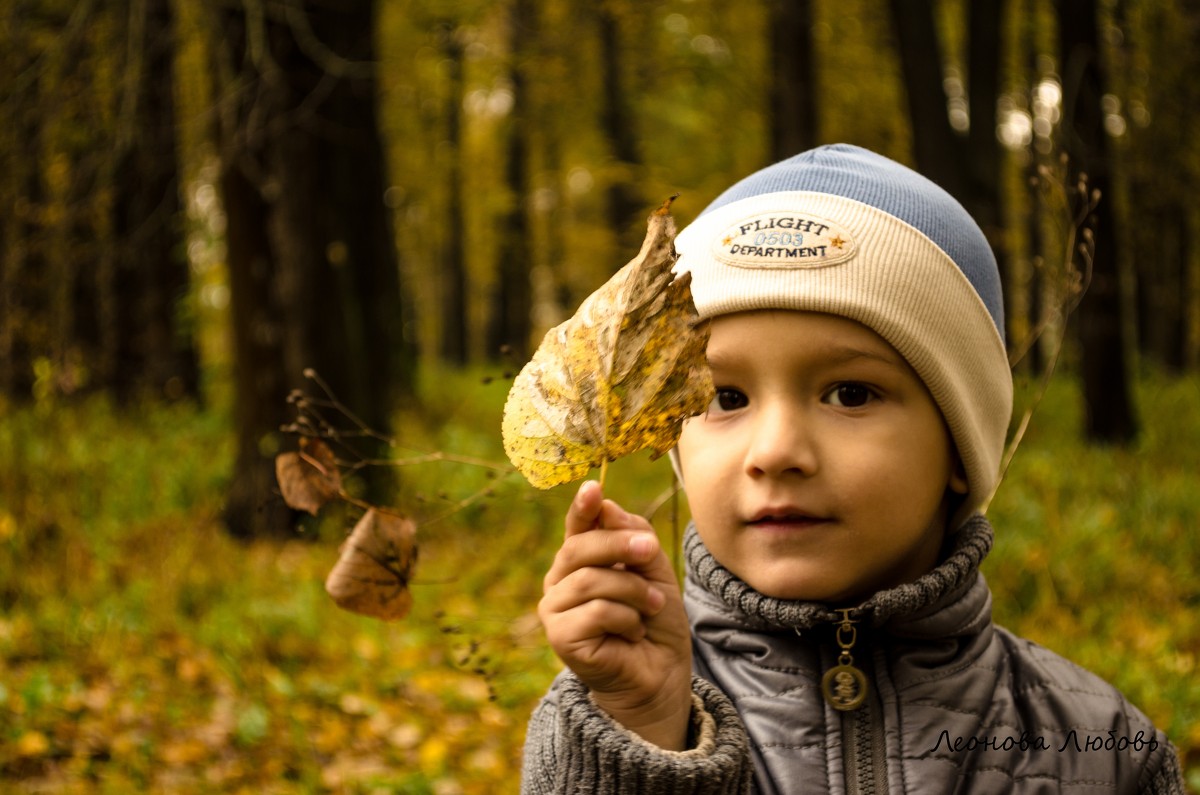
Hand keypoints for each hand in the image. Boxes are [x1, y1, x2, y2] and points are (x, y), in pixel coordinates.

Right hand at [538, 480, 693, 749]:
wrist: (660, 674)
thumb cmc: (654, 621)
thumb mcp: (654, 571)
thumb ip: (634, 539)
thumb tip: (606, 507)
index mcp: (580, 561)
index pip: (577, 527)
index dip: (582, 506)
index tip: (593, 488)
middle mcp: (560, 581)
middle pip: (580, 548)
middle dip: (619, 545)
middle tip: (650, 550)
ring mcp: (555, 609)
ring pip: (591, 580)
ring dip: (632, 591)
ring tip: (650, 607)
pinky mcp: (560, 637)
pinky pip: (596, 612)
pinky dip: (626, 619)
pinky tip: (633, 633)